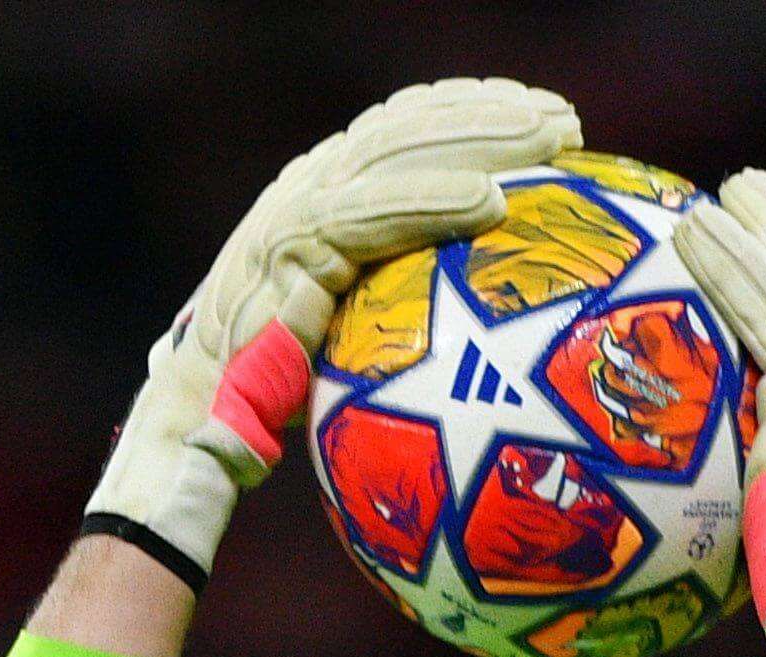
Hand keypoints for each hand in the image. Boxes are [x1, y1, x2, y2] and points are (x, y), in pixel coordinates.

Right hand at [88, 78, 579, 579]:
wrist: (201, 432)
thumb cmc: (273, 406)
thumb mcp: (350, 342)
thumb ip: (398, 305)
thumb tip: (490, 326)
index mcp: (321, 200)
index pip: (399, 137)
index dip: (468, 115)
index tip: (541, 123)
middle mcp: (305, 190)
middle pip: (406, 131)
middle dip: (488, 114)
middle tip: (564, 121)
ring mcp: (294, 213)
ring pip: (397, 155)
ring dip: (480, 140)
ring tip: (550, 139)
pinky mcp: (289, 249)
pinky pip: (374, 216)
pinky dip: (433, 203)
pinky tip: (492, 200)